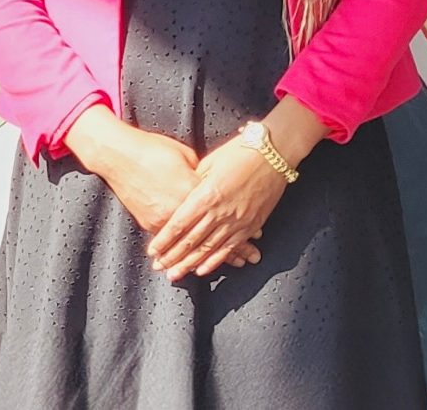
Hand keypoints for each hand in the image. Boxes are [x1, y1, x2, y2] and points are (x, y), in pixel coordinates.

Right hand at [75, 118, 262, 266]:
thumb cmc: (155, 149)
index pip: (223, 213)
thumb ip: (203, 174)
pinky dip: (186, 254)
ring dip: (211, 257)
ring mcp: (164, 219)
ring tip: (228, 267)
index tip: (255, 236)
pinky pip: (173, 244)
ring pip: (192, 245)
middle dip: (232, 249)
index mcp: (194, 190)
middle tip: (248, 261)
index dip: (239, 225)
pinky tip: (196, 264)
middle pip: (211, 234)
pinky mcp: (150, 223)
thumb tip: (216, 185)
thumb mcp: (186, 156)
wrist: (121, 155)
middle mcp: (181, 210)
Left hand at [147, 133, 287, 280]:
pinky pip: (229, 248)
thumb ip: (195, 182)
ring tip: (176, 274)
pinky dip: (215, 261)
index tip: (152, 250)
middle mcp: (220, 212)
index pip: (179, 224)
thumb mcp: (210, 162)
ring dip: (190, 264)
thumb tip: (182, 196)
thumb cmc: (240, 152)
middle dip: (173, 256)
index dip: (164, 239)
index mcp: (207, 194)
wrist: (273, 154)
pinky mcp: (250, 225)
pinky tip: (203, 270)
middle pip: (191, 240)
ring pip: (208, 249)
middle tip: (159, 268)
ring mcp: (236, 221)